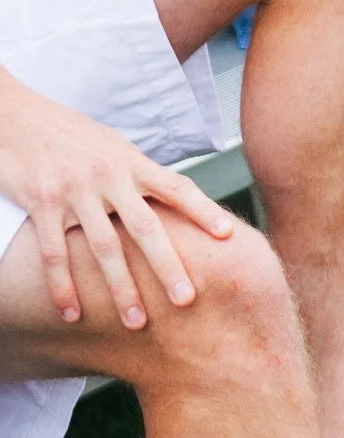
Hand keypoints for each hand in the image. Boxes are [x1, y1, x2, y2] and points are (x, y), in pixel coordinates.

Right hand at [0, 72, 233, 328]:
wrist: (14, 114)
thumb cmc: (70, 136)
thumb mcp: (112, 147)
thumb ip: (142, 175)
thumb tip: (179, 202)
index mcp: (130, 162)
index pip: (177, 187)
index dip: (203, 210)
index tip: (228, 236)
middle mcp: (107, 175)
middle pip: (146, 228)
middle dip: (168, 267)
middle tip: (187, 301)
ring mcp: (74, 189)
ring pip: (103, 247)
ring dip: (121, 289)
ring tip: (136, 323)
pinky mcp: (42, 201)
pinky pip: (55, 252)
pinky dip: (62, 286)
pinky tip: (72, 314)